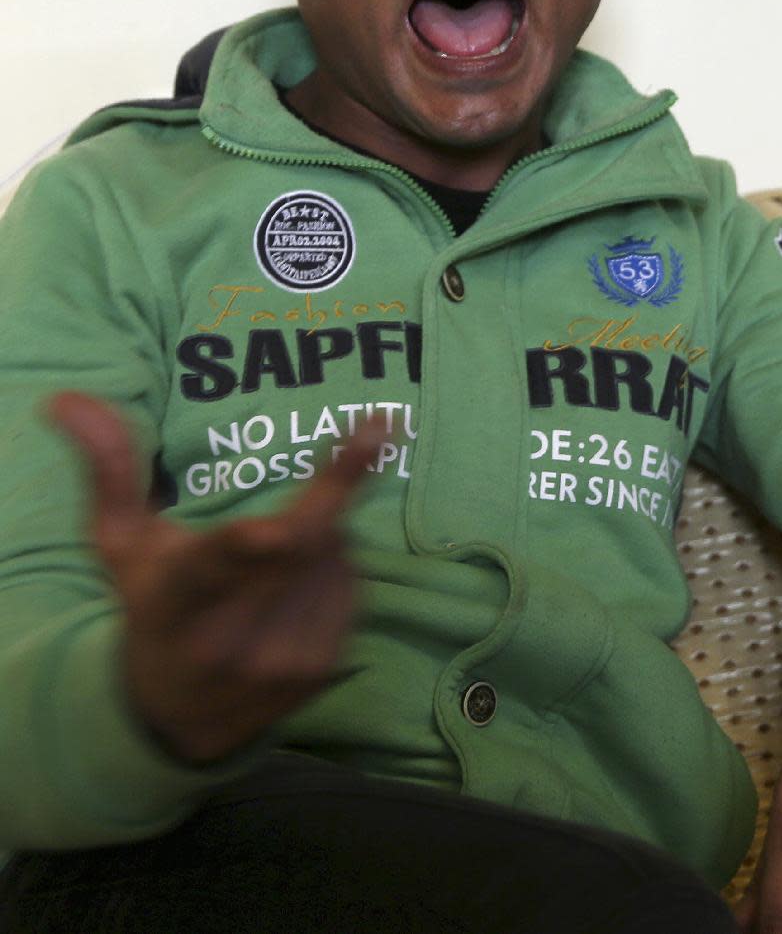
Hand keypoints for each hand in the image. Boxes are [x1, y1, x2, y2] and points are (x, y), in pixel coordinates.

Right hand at [50, 391, 379, 763]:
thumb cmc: (151, 607)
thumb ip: (109, 468)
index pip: (224, 559)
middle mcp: (231, 635)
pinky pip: (352, 587)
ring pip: (334, 557)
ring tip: (283, 545)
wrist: (179, 720)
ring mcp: (281, 659)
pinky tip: (299, 579)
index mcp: (179, 596)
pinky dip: (337, 566)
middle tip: (374, 426)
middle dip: (337, 485)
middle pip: (303, 545)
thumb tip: (67, 399)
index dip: (253, 542)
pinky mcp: (320, 669)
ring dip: (327, 531)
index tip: (278, 523)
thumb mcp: (121, 545)